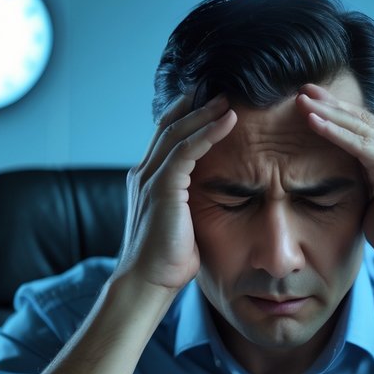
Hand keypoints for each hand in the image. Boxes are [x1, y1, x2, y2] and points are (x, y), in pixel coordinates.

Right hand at [116, 94, 236, 293]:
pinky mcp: (162, 187)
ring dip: (205, 113)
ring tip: (229, 98)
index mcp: (147, 181)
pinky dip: (208, 132)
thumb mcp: (181, 225)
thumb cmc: (166, 264)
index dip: (186, 117)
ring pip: (178, 132)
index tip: (210, 103)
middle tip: (221, 89)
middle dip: (194, 105)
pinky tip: (228, 121)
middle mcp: (144, 173)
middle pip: (169, 126)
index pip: (166, 138)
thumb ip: (190, 206)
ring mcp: (150, 178)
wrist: (147, 284)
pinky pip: (187, 150)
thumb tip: (213, 201)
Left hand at [296, 84, 373, 274]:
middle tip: (301, 88)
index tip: (308, 99)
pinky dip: (335, 132)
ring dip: (327, 111)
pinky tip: (315, 122)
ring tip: (301, 98)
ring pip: (356, 125)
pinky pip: (359, 145)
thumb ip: (356, 186)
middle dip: (328, 101)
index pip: (357, 124)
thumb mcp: (369, 203)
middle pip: (356, 117)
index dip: (333, 110)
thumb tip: (332, 184)